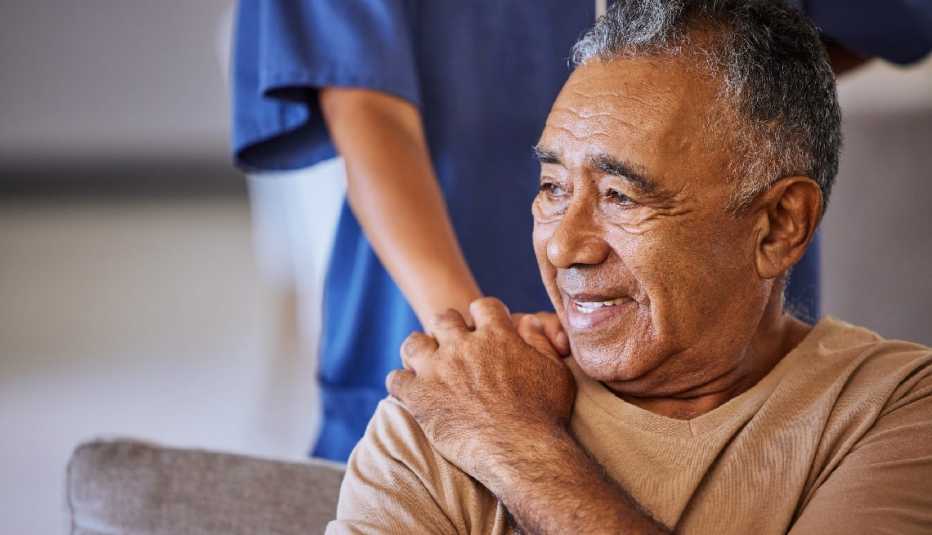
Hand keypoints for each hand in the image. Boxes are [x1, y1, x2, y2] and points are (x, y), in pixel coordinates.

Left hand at [386, 297, 576, 484]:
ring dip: (420, 350)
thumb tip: (528, 322)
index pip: (483, 306)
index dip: (484, 316)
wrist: (522, 452)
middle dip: (449, 329)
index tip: (484, 329)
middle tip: (453, 348)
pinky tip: (411, 392)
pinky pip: (396, 379)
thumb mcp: (555, 371)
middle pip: (445, 319)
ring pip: (414, 342)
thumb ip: (540, 342)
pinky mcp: (419, 396)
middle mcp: (464, 346)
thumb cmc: (545, 415)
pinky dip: (402, 383)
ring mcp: (438, 369)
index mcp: (497, 335)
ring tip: (425, 364)